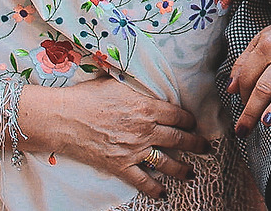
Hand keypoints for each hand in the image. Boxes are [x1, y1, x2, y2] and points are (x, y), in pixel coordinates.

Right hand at [17, 77, 209, 198]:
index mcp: (147, 106)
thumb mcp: (116, 81)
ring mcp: (134, 149)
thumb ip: (136, 83)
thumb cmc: (88, 96)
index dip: (189, 120)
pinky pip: (143, 181)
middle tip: (206, 148)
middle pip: (179, 139)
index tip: (193, 123)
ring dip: (183, 169)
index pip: (178, 115)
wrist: (64, 118)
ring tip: (192, 173)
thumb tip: (146, 76)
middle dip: (197, 144)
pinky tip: (164, 193)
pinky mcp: (120, 165)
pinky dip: (156, 189)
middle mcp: (146, 129)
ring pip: (167, 162)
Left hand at [227, 17, 270, 137]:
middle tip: (242, 130)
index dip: (241, 93)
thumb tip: (230, 89)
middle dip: (250, 111)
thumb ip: (243, 63)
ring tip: (266, 123)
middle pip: (263, 87)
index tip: (241, 104)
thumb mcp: (259, 40)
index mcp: (267, 46)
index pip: (248, 76)